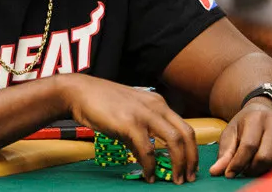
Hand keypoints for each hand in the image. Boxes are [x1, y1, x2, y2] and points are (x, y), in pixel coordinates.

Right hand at [59, 74, 197, 184]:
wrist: (79, 92)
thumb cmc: (101, 102)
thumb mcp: (129, 114)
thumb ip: (141, 133)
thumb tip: (147, 157)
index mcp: (158, 103)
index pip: (185, 127)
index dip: (191, 150)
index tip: (189, 166)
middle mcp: (156, 106)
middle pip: (185, 134)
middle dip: (190, 159)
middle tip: (188, 178)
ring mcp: (143, 114)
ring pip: (173, 141)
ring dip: (177, 164)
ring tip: (174, 180)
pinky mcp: (129, 123)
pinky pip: (147, 149)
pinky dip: (151, 166)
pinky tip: (148, 175)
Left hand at [210, 98, 271, 177]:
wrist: (268, 110)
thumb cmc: (246, 124)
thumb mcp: (232, 132)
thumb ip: (225, 152)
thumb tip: (215, 172)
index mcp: (256, 118)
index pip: (248, 146)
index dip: (238, 163)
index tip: (230, 174)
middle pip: (265, 156)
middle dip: (252, 169)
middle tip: (244, 171)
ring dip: (267, 172)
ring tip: (256, 170)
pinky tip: (270, 169)